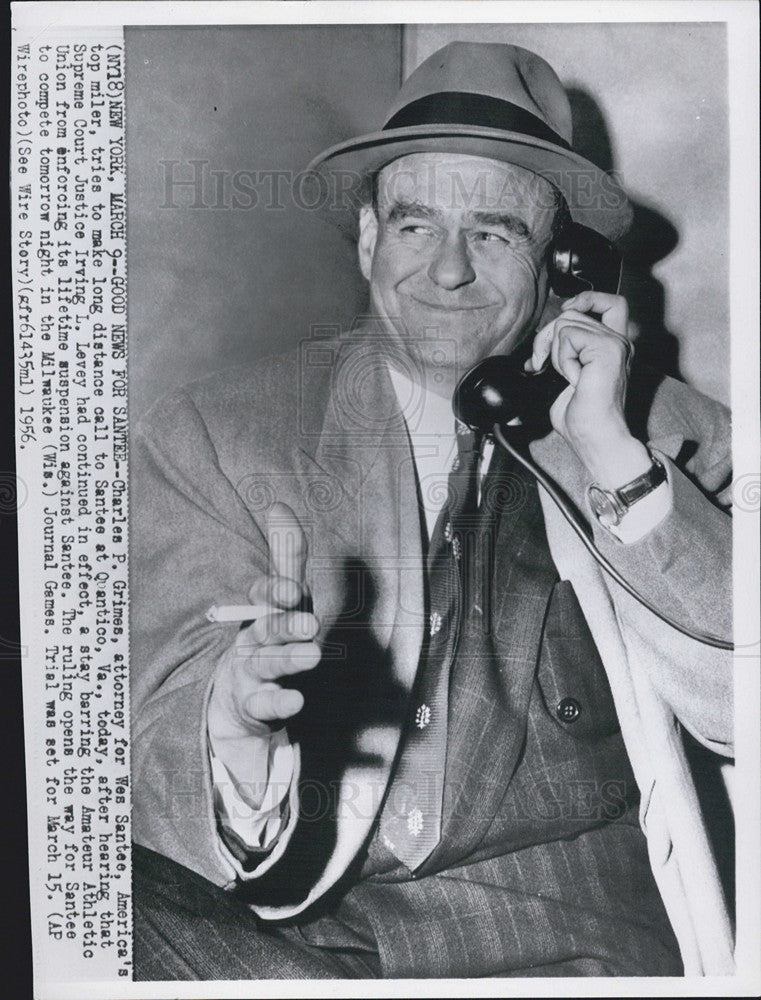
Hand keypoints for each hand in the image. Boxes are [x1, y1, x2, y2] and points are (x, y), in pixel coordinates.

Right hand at [207, 502, 319, 745]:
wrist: (231, 698)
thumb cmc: (265, 638)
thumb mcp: (279, 599)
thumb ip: (287, 556)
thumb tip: (280, 505)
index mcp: (263, 612)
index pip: (263, 595)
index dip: (275, 590)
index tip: (292, 590)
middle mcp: (254, 639)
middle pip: (267, 629)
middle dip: (286, 625)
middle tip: (309, 624)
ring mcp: (251, 673)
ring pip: (267, 664)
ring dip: (288, 660)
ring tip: (313, 655)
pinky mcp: (253, 706)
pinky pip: (265, 706)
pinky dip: (279, 704)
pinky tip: (296, 702)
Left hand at [527, 290, 650, 487]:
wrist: (596, 438)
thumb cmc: (583, 418)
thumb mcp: (565, 379)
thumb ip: (561, 354)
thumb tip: (535, 352)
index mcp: (611, 346)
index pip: (608, 303)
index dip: (585, 299)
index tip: (566, 313)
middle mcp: (618, 341)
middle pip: (574, 312)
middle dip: (549, 336)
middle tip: (543, 363)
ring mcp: (615, 343)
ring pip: (567, 322)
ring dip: (555, 351)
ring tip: (566, 376)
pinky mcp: (607, 349)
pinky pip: (568, 337)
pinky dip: (562, 359)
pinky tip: (573, 378)